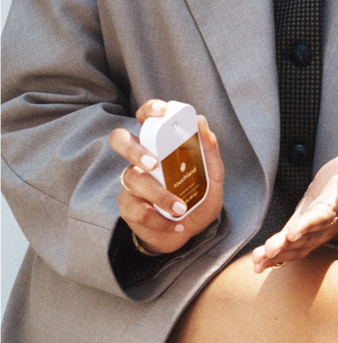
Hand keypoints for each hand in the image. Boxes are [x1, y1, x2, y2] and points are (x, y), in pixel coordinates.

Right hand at [109, 100, 224, 255]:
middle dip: (134, 149)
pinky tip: (177, 224)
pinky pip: (138, 209)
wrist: (190, 232)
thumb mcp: (212, 176)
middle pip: (120, 140)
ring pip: (132, 178)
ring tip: (180, 207)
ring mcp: (132, 182)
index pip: (147, 118)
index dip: (149, 110)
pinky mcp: (128, 206)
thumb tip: (202, 121)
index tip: (161, 111)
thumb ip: (208, 151)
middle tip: (154, 163)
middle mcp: (141, 159)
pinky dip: (160, 219)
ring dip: (158, 195)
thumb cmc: (198, 198)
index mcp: (160, 145)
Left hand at [251, 141, 337, 271]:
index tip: (294, 230)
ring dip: (278, 255)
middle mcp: (322, 225)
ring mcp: (310, 235)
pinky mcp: (298, 238)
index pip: (321, 216)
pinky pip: (288, 251)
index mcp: (333, 205)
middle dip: (288, 244)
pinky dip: (273, 259)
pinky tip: (257, 265)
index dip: (308, 223)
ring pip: (296, 248)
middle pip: (306, 237)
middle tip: (271, 249)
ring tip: (260, 260)